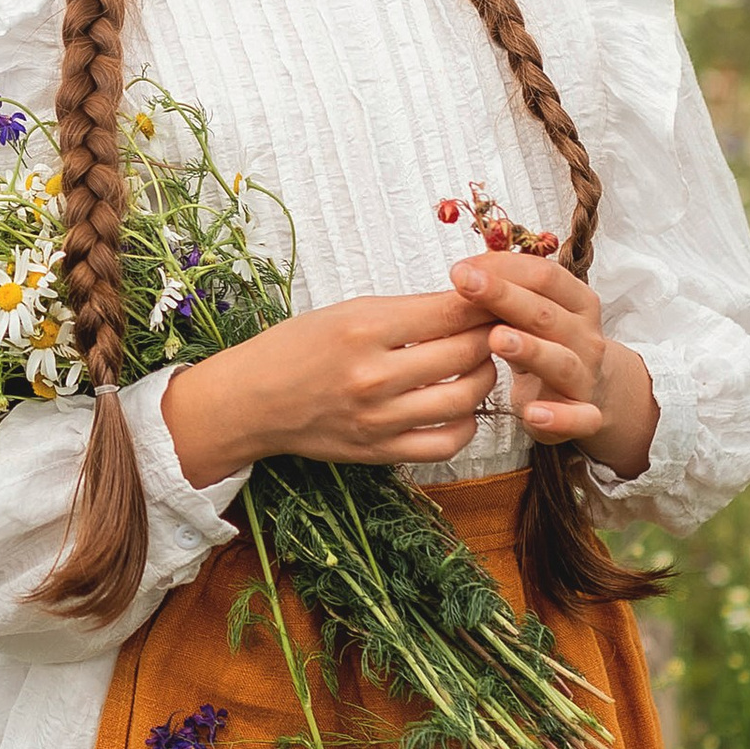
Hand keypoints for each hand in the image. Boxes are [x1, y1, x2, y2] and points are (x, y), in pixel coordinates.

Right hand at [159, 292, 498, 485]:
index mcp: (364, 329)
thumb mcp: (347, 312)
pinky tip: (460, 407)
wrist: (252, 401)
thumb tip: (470, 304)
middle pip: (467, 353)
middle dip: (492, 336)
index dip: (486, 301)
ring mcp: (378, 419)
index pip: (451, 311)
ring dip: (485, 377)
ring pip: (466, 399)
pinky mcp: (379, 452)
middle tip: (496, 327)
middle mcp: (374, 376)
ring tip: (479, 364)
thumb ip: (408, 311)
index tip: (497, 296)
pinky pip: (446, 444)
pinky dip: (466, 424)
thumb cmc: (297, 348)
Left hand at [445, 248, 657, 481]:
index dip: (504, 268)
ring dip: (531, 349)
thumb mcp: (532, 314)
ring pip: (562, 361)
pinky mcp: (585, 415)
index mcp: (577, 303)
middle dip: (504, 296)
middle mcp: (585, 337)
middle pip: (546, 314)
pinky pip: (579, 418)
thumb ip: (507, 294)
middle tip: (465, 284)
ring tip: (497, 339)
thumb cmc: (549, 344)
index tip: (462, 268)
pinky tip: (533, 414)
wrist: (588, 391)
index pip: (545, 276)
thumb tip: (464, 271)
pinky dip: (559, 418)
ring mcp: (586, 376)